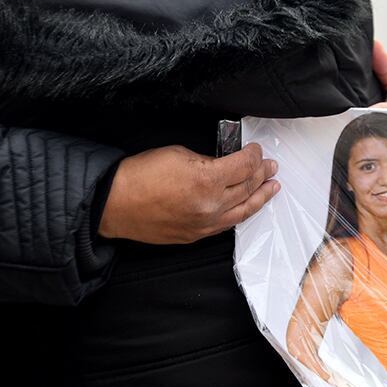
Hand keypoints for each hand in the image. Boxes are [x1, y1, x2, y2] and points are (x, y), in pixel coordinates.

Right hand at [99, 144, 279, 244]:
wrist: (115, 203)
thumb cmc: (140, 175)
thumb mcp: (178, 153)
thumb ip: (206, 160)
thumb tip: (222, 164)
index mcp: (207, 180)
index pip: (244, 166)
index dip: (254, 156)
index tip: (256, 150)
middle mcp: (210, 206)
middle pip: (247, 188)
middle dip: (261, 174)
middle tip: (270, 167)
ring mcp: (204, 224)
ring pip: (242, 211)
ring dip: (260, 197)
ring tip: (271, 188)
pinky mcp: (195, 236)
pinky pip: (225, 225)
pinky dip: (240, 213)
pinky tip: (246, 206)